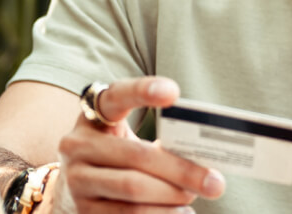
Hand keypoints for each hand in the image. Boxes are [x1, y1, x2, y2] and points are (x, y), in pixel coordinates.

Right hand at [44, 77, 226, 213]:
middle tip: (214, 182)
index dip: (142, 91)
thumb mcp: (129, 138)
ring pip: (133, 189)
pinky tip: (179, 212)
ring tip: (193, 196)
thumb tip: (204, 160)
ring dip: (172, 196)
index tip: (173, 92)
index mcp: (92, 115)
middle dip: (180, 170)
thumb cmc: (119, 157)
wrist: (81, 186)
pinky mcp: (84, 211)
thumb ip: (159, 140)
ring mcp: (77, 180)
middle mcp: (77, 145)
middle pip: (136, 155)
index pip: (116, 97)